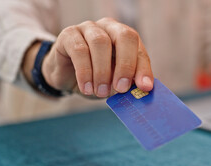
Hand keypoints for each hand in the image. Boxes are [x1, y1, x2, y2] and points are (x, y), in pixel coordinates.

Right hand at [24, 18, 153, 97]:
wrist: (66, 77)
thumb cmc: (95, 79)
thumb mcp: (113, 83)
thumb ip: (126, 83)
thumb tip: (139, 89)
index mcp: (125, 38)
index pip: (139, 49)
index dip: (143, 68)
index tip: (144, 87)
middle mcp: (109, 28)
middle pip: (124, 37)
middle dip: (126, 65)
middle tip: (122, 88)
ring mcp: (88, 28)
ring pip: (100, 43)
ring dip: (102, 72)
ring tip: (100, 92)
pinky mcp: (69, 34)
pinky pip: (79, 50)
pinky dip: (85, 72)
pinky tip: (86, 88)